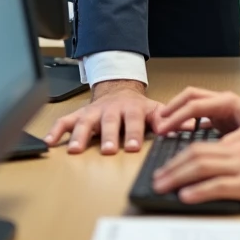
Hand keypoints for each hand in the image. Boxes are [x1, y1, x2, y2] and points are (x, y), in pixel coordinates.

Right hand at [44, 80, 162, 154]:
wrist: (118, 90)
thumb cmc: (137, 107)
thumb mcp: (155, 109)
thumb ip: (168, 119)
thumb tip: (190, 126)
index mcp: (132, 109)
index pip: (134, 121)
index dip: (133, 133)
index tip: (132, 147)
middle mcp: (111, 110)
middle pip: (109, 123)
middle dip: (108, 136)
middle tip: (108, 150)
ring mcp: (94, 112)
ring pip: (85, 123)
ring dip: (80, 135)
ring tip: (74, 149)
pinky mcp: (80, 115)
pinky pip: (65, 121)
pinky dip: (56, 129)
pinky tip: (49, 141)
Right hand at [152, 87, 239, 147]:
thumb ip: (239, 139)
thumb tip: (220, 148)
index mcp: (228, 102)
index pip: (195, 104)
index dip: (177, 116)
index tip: (164, 128)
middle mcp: (222, 102)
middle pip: (190, 97)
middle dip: (172, 108)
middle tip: (158, 123)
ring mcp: (221, 109)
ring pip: (193, 104)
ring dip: (178, 113)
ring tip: (164, 127)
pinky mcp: (222, 118)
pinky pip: (199, 116)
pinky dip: (187, 122)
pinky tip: (181, 136)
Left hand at [153, 139, 239, 209]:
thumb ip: (232, 164)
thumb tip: (208, 176)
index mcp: (237, 144)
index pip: (200, 146)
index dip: (178, 156)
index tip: (164, 167)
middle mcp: (238, 151)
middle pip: (196, 153)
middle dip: (172, 166)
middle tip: (157, 178)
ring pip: (202, 166)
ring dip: (177, 176)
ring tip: (162, 186)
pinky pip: (218, 184)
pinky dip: (199, 190)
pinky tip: (186, 196)